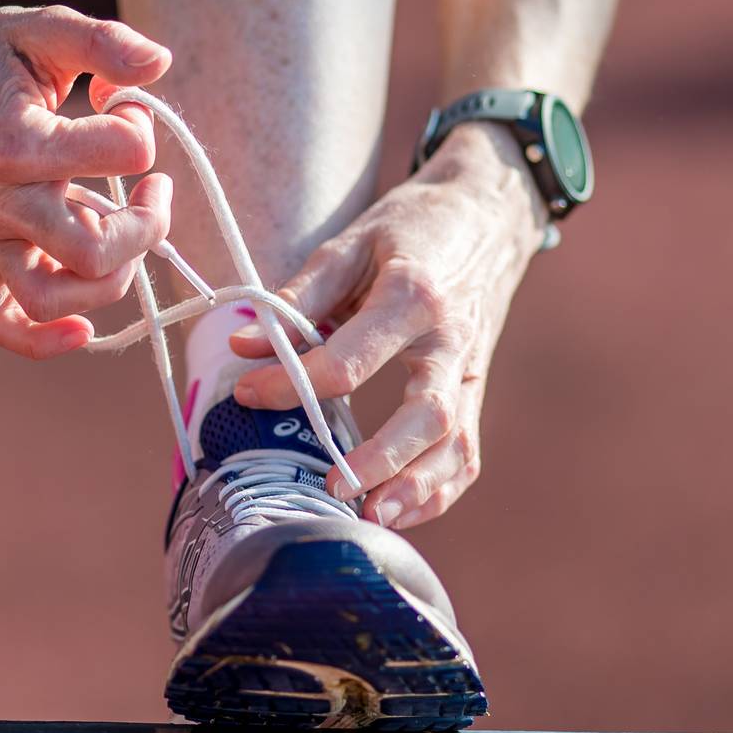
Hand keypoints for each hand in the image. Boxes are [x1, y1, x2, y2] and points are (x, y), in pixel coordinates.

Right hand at [0, 3, 173, 358]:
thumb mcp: (50, 29)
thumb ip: (105, 42)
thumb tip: (159, 62)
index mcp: (18, 141)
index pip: (121, 154)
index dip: (140, 128)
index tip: (125, 107)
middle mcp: (0, 199)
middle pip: (94, 249)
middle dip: (147, 224)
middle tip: (154, 186)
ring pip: (54, 296)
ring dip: (112, 278)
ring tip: (128, 233)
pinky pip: (2, 321)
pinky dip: (41, 339)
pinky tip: (81, 328)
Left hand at [229, 122, 551, 528]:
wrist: (489, 213)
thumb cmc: (411, 228)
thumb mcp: (351, 243)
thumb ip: (299, 298)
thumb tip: (243, 345)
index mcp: (413, 296)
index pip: (351, 359)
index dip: (293, 383)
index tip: (247, 394)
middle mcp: (450, 340)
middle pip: (426, 413)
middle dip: (381, 458)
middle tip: (332, 488)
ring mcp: (469, 370)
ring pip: (455, 442)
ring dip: (418, 488)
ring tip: (372, 519)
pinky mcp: (474, 389)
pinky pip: (467, 451)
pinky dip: (439, 489)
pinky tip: (400, 512)